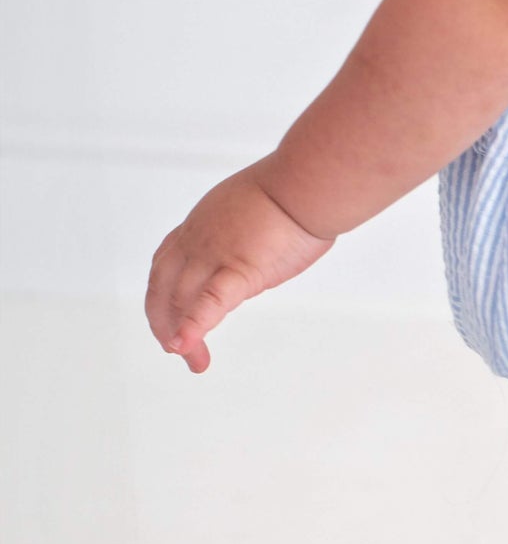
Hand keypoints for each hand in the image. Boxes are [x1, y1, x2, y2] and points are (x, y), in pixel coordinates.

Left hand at [145, 164, 334, 372]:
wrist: (309, 183)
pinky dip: (193, 327)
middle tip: (176, 350)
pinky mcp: (240, 269)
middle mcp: (198, 240)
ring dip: (182, 336)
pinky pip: (209, 302)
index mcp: (201, 224)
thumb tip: (254, 253)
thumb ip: (243, 238)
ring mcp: (215, 254)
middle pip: (164, 287)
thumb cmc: (297, 192)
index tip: (169, 317)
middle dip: (165, 322)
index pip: (166, 264)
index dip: (162, 294)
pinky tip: (185, 348)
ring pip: (181, 300)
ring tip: (193, 361)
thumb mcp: (253, 213)